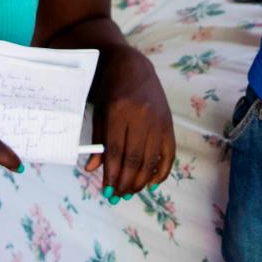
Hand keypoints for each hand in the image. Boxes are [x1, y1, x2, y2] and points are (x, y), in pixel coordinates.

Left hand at [85, 47, 174, 197]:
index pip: (115, 151)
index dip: (111, 174)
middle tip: (118, 195)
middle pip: (134, 158)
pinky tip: (151, 182)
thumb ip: (98, 141)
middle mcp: (141, 116)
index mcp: (119, 111)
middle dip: (125, 181)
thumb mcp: (99, 112)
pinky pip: (168, 154)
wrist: (133, 66)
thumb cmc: (110, 90)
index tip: (107, 191)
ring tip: (130, 191)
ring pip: (151, 159)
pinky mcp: (168, 123)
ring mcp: (158, 120)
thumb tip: (92, 169)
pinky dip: (161, 171)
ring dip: (141, 180)